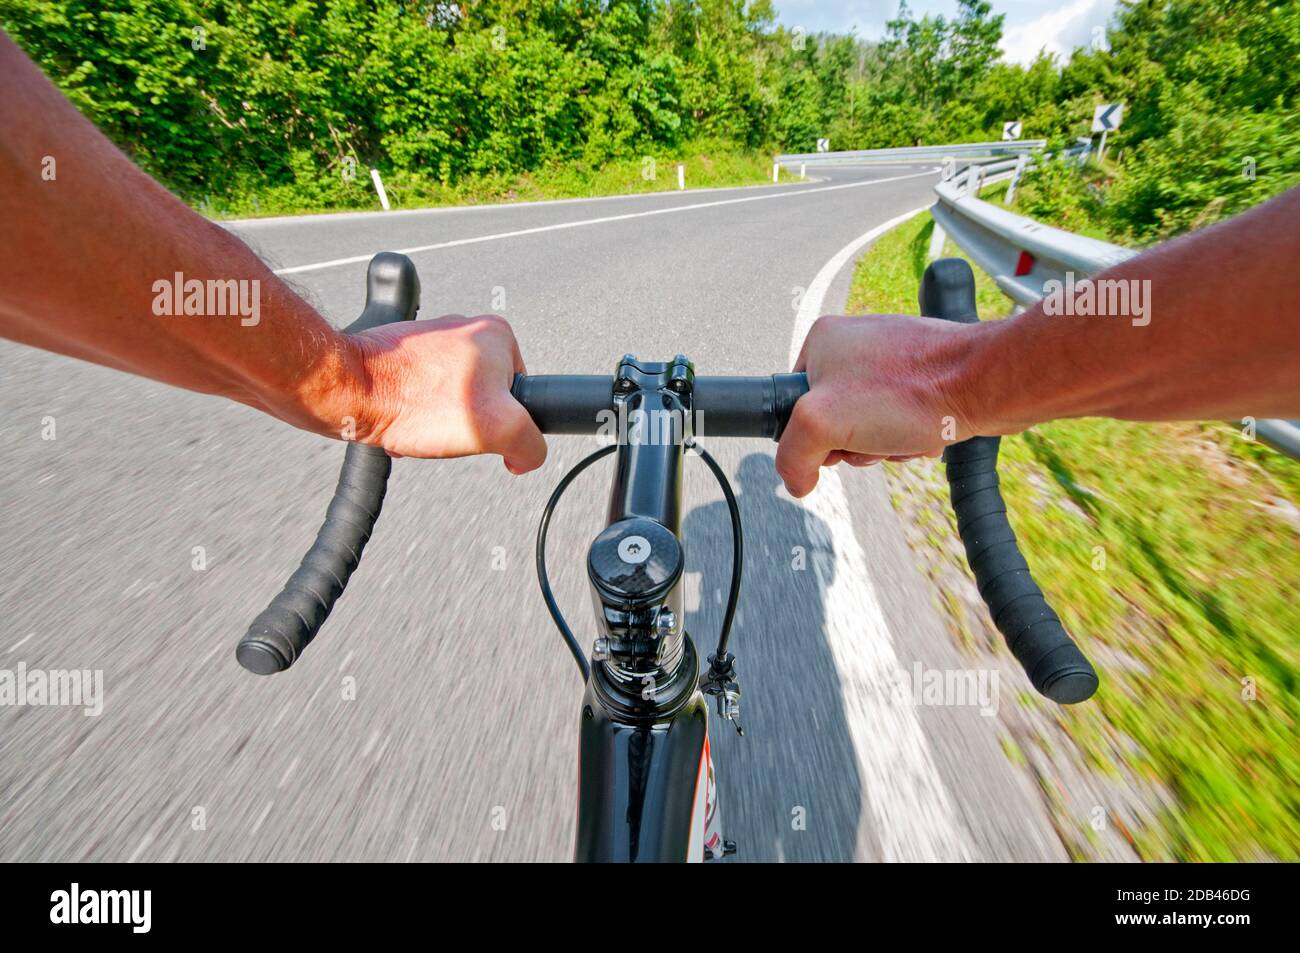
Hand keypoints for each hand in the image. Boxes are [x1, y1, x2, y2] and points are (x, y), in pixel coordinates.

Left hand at [313, 314, 546, 472]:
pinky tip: (406, 422)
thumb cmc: (416, 400)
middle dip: (467, 422)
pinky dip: (417, 413)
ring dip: (438, 421)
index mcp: (498, 335)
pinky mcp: (404, 353)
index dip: (506, 422)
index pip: (521, 393)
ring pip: (452, 396)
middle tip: (447, 429)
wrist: (352, 392)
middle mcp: (466, 329)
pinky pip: (424, 392)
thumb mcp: (498, 429)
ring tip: (422, 426)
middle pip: (487, 395)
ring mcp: (432, 339)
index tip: (481, 429)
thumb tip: (525, 456)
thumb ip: (529, 445)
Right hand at [774, 314, 978, 496]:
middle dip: (855, 444)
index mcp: (822, 341)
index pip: (792, 405)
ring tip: (904, 435)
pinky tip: (924, 433)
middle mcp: (855, 344)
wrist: (984, 384)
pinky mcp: (921, 375)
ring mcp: (890, 359)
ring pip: (868, 424)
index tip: (836, 442)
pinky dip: (909, 436)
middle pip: (833, 419)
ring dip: (884, 444)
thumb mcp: (822, 423)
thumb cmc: (911, 391)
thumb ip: (792, 455)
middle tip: (875, 439)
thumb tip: (797, 480)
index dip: (812, 436)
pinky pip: (900, 419)